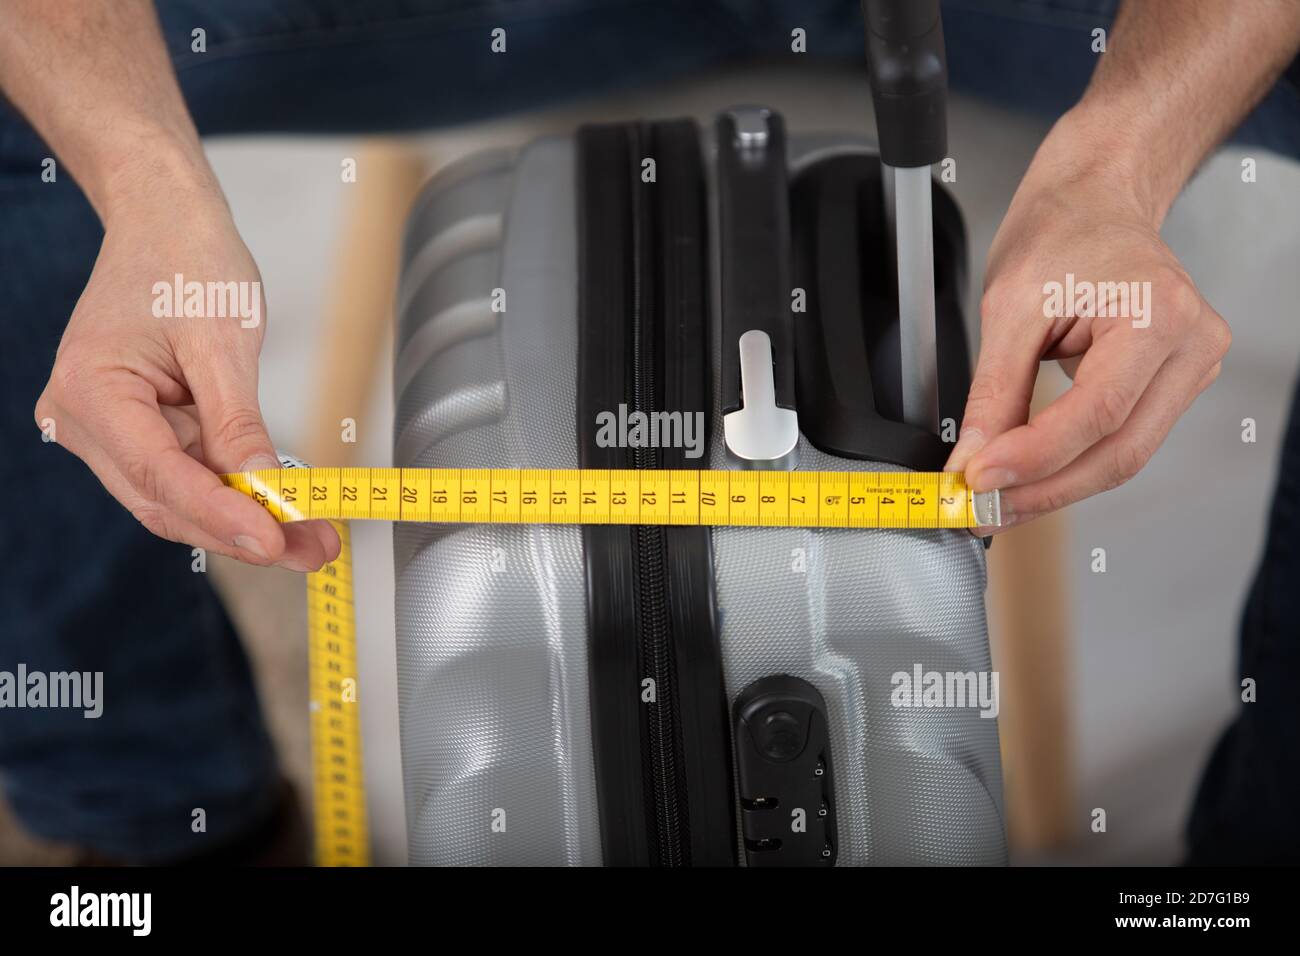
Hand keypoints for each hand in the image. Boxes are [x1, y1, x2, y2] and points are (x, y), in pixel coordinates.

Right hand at [35, 182, 338, 569]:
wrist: (166, 220)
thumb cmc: (185, 260)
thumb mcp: (223, 341)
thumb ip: (238, 424)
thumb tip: (263, 491)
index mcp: (91, 391)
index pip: (160, 474)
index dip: (221, 515)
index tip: (274, 542)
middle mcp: (84, 420)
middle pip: (166, 500)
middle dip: (243, 530)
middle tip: (312, 552)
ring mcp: (108, 430)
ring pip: (178, 497)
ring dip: (245, 520)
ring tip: (312, 538)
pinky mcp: (137, 431)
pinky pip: (186, 474)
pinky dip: (234, 493)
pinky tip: (281, 508)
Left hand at [947, 109, 1230, 532]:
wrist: (1093, 203)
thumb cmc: (1060, 235)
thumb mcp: (1007, 309)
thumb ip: (993, 393)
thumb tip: (975, 462)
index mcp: (1158, 313)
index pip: (1097, 412)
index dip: (1035, 458)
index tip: (979, 482)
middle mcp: (1191, 345)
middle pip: (1118, 451)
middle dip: (1043, 490)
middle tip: (981, 513)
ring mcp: (1191, 369)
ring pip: (1122, 457)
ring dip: (1055, 487)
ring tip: (997, 503)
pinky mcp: (1174, 386)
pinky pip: (1122, 441)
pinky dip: (1072, 465)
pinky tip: (1029, 478)